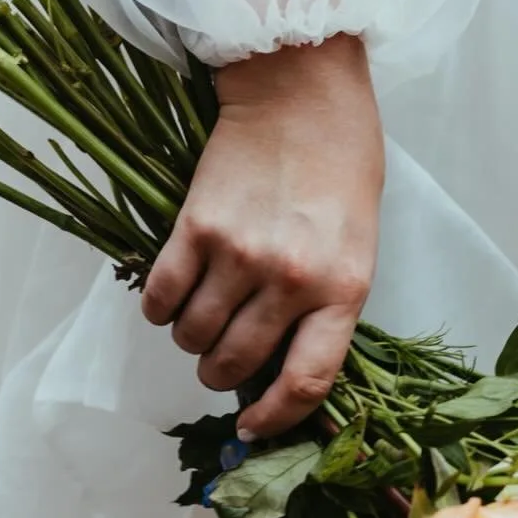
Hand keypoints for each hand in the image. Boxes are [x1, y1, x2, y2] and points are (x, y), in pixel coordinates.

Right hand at [141, 34, 383, 438]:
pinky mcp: (195, 227)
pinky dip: (160, 309)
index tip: (254, 427)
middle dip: (221, 375)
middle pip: (236, 364)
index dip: (275, 418)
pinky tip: (171, 297)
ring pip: (194, 336)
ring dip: (190, 341)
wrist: (301, 90)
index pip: (306, 382)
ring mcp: (240, 254)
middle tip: (219, 361)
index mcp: (342, 288)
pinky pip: (163, 296)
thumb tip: (282, 363)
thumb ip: (327, 302)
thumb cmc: (341, 162)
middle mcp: (290, 280)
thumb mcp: (357, 242)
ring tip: (198, 320)